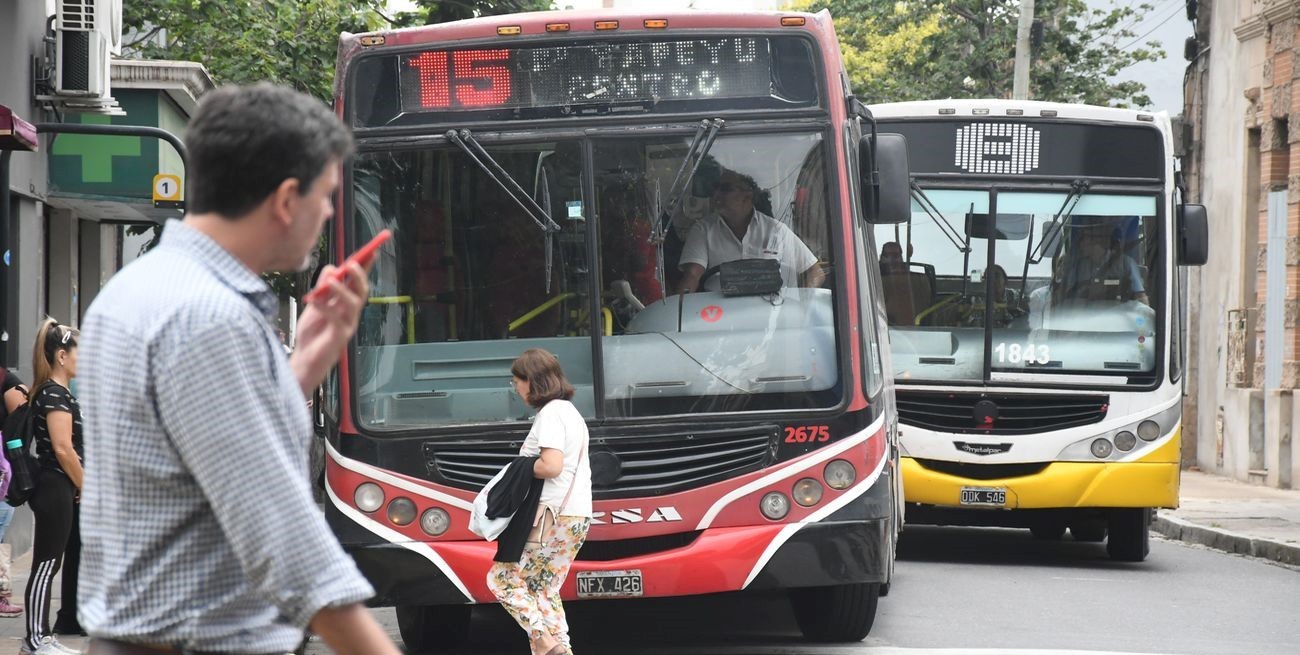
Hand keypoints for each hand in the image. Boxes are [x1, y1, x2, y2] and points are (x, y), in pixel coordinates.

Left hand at [291, 261, 368, 394]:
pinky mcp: (340, 337)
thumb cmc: (312, 334)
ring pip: (354, 304)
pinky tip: (313, 301)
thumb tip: (332, 267)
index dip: (366, 267)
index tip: (371, 251)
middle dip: (359, 275)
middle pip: (362, 291)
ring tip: (331, 281)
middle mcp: (351, 313)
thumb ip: (324, 288)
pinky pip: (336, 319)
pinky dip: (325, 307)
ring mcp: (348, 325)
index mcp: (346, 304)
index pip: (358, 282)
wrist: (305, 360)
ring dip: (343, 290)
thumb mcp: (316, 305)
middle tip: (351, 263)